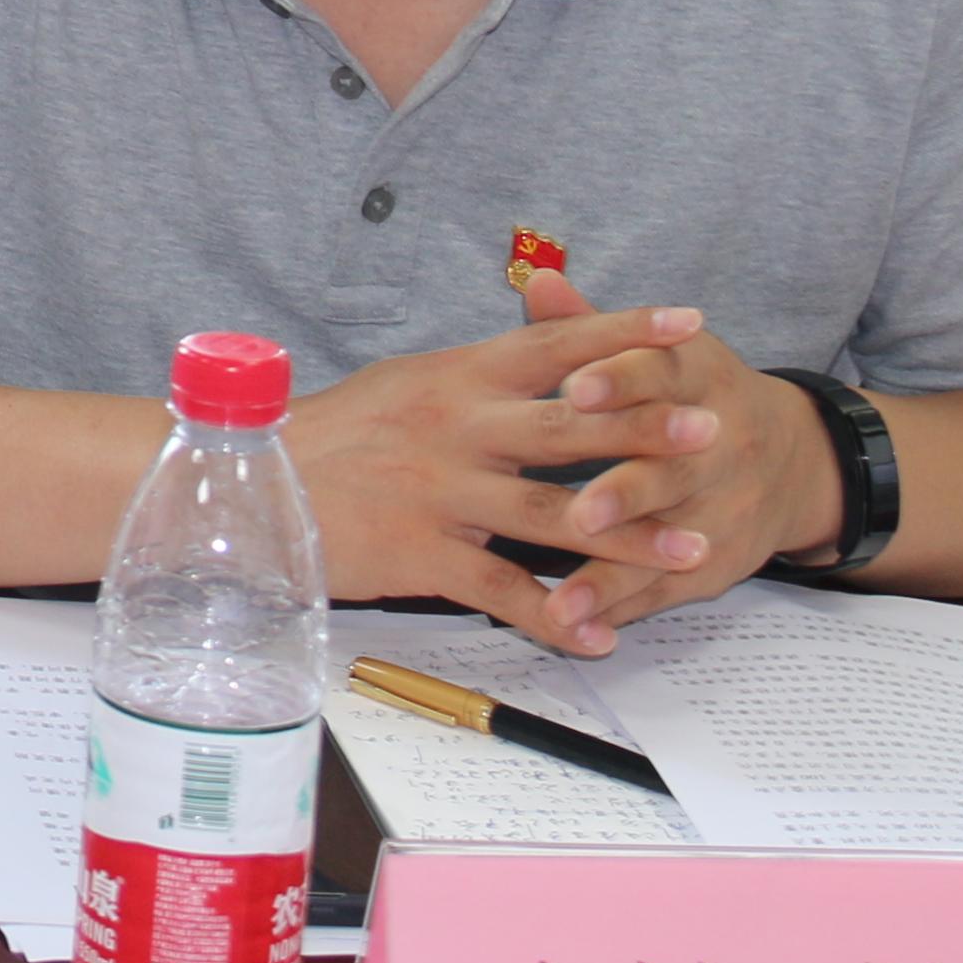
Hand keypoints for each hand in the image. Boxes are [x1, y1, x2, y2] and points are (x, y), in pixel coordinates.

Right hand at [282, 291, 749, 655]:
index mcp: (457, 378)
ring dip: (631, 535)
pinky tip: (599, 638)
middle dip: (648, 429)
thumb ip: (473, 376)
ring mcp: (444, 494)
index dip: (624, 333)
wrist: (247, 484)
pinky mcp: (425, 557)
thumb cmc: (328, 435)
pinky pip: (504, 592)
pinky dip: (557, 618)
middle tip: (715, 430)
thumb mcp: (404, 384)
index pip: (556, 345)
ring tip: (694, 548)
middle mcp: (458, 429)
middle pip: (571, 426)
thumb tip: (536, 349)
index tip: (688, 324)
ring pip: (555, 514)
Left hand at [516, 272, 842, 636]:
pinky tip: (576, 630)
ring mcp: (720, 512)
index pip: (660, 374)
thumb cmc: (693, 393)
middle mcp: (718, 446)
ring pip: (666, 545)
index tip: (576, 389)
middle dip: (628, 493)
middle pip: (672, 470)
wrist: (794, 459)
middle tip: (582, 511)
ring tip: (565, 602)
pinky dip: (620, 610)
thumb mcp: (658, 348)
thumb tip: (537, 277)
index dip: (621, 381)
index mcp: (698, 378)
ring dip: (617, 574)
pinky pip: (663, 590)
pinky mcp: (713, 564)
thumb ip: (591, 325)